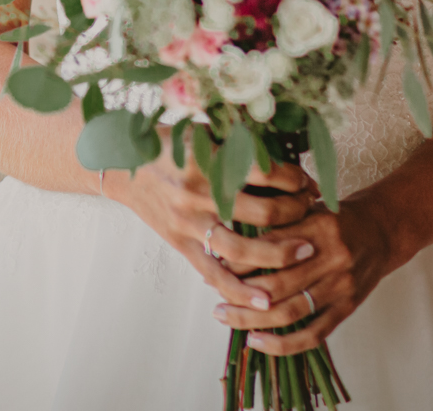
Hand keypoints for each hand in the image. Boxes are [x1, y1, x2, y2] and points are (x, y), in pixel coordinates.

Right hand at [109, 151, 321, 308]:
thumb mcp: (200, 133)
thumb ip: (235, 144)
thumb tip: (282, 156)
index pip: (266, 172)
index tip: (306, 181)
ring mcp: (188, 222)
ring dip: (280, 253)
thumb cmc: (164, 145)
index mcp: (207, 160)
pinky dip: (240, 290)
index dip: (295, 178)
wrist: (121, 166)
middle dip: (296, 212)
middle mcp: (199, 193)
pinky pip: (214, 273)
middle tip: (311, 211)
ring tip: (306, 251)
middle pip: (263, 211)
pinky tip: (265, 299)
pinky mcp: (180, 243)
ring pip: (244, 247)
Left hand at [203, 189, 399, 355]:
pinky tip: (255, 341)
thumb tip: (227, 239)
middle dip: (239, 294)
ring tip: (225, 317)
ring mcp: (341, 286)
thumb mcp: (307, 209)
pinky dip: (283, 343)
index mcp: (317, 227)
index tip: (215, 265)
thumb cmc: (334, 219)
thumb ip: (276, 222)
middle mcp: (331, 258)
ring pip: (290, 311)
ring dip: (252, 319)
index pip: (269, 248)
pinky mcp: (347, 308)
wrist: (382, 231)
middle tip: (215, 296)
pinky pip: (313, 334)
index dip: (239, 260)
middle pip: (276, 284)